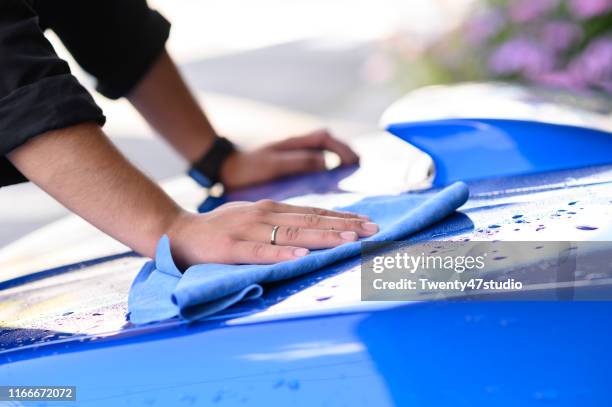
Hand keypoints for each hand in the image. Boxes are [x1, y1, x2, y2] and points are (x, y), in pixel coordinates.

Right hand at [167, 199, 377, 267]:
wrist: (178, 232)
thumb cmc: (221, 228)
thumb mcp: (254, 219)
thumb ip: (281, 222)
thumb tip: (313, 226)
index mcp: (271, 209)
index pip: (314, 212)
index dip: (342, 217)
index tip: (368, 221)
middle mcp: (264, 215)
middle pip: (310, 221)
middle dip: (343, 226)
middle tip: (372, 230)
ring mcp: (248, 230)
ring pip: (291, 234)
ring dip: (322, 237)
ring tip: (348, 241)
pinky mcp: (230, 248)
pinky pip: (259, 252)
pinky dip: (280, 254)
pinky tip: (300, 257)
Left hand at [219, 129, 358, 189]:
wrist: (226, 171)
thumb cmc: (246, 168)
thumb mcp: (272, 164)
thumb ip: (299, 162)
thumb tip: (326, 163)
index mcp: (295, 144)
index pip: (326, 140)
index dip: (342, 149)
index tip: (354, 160)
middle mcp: (299, 148)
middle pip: (330, 147)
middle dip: (347, 157)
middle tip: (360, 169)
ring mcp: (296, 158)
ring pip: (325, 158)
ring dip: (339, 165)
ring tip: (354, 180)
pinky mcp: (292, 170)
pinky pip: (317, 169)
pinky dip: (329, 175)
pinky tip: (334, 190)